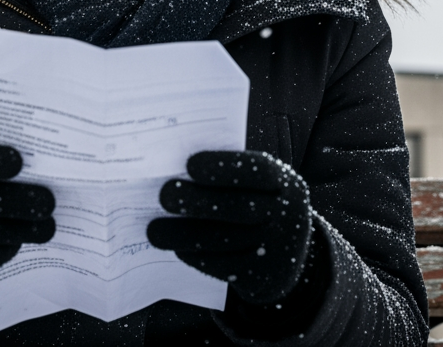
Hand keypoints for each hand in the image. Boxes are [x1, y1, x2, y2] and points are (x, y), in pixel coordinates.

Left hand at [147, 150, 313, 303]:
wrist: (285, 257)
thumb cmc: (257, 206)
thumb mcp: (257, 188)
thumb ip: (226, 176)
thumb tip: (171, 170)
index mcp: (285, 183)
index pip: (259, 171)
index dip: (224, 167)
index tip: (189, 164)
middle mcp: (288, 216)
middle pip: (240, 208)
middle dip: (198, 201)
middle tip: (164, 195)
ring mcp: (279, 249)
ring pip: (227, 240)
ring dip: (185, 234)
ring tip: (154, 230)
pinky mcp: (263, 277)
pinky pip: (226, 267)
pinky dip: (198, 256)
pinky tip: (178, 248)